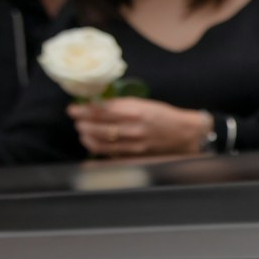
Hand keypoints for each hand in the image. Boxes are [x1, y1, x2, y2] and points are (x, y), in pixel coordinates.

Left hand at [69, 97, 209, 157]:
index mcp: (136, 110)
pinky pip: (110, 153)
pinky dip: (97, 148)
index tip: (73, 108)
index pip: (103, 110)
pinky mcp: (135, 155)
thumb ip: (122, 105)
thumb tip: (98, 104)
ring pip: (101, 142)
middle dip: (82, 123)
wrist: (185, 134)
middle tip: (76, 119)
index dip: (84, 110)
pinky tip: (91, 142)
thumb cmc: (164, 115)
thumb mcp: (145, 104)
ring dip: (86, 136)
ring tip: (82, 131)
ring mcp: (134, 144)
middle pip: (99, 127)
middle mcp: (134, 127)